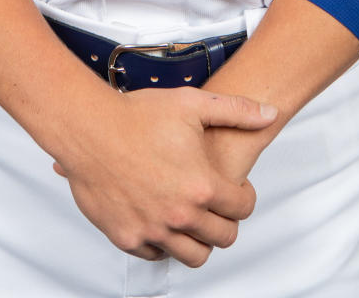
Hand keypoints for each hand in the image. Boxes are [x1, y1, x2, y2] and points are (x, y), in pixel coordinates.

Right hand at [51, 87, 276, 266]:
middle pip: (223, 238)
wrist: (89, 128)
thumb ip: (236, 110)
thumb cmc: (137, 115)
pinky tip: (162, 219)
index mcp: (202, 185)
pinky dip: (163, 243)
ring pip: (194, 256)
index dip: (245, 197)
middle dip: (225, 221)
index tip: (236, 189)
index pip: (243, 209)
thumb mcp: (191, 104)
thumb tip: (269, 114)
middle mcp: (181, 214)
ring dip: (198, 239)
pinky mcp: (128, 238)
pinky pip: (157, 255)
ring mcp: (154, 230)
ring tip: (192, 218)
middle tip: (215, 205)